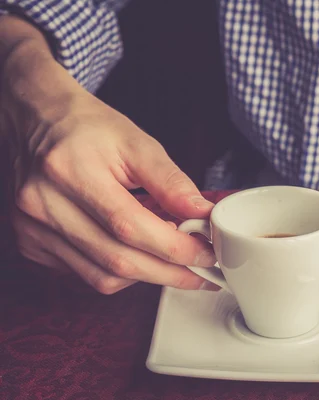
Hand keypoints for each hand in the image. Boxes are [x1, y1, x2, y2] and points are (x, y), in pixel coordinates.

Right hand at [1, 16, 214, 293]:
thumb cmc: (90, 129)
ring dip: (146, 277)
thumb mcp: (137, 143)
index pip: (129, 226)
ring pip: (101, 277)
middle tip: (201, 272)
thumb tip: (203, 214)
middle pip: (116, 259)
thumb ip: (171, 182)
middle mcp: (44, 204)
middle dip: (168, 272)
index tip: (206, 255)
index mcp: (71, 170)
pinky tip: (139, 256)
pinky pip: (84, 275)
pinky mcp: (30, 243)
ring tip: (174, 264)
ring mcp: (32, 228)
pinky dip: (119, 273)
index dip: (174, 248)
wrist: (39, 121)